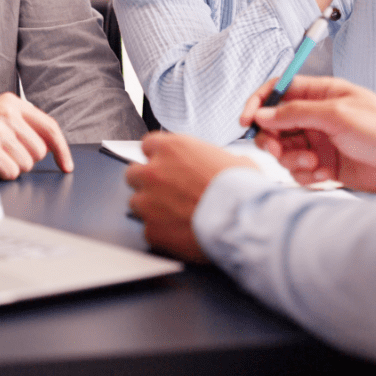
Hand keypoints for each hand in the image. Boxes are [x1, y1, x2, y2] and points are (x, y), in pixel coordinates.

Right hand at [0, 93, 73, 179]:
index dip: (62, 149)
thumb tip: (53, 147)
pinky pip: (12, 171)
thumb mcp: (1, 117)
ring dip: (15, 166)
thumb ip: (25, 125)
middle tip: (9, 152)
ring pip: (27, 163)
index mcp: (13, 102)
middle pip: (40, 150)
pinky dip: (4, 173)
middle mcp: (6, 112)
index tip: (67, 165)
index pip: (49, 126)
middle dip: (28, 158)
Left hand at [126, 133, 258, 261]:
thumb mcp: (231, 159)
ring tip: (173, 213)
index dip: (158, 155)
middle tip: (167, 190)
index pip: (148, 144)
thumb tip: (217, 165)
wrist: (241, 220)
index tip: (166, 164)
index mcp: (172, 148)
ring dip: (150, 206)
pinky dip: (160, 231)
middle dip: (147, 181)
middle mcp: (154, 172)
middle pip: (134, 173)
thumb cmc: (240, 188)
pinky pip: (148, 229)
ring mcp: (149, 202)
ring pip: (136, 202)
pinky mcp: (151, 230)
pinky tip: (178, 231)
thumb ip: (210, 159)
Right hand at [240, 76, 375, 192]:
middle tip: (279, 150)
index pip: (279, 89)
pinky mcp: (324, 165)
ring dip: (292, 159)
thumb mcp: (337, 115)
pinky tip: (326, 175)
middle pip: (275, 123)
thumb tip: (261, 114)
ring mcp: (320, 141)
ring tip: (314, 164)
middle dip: (272, 139)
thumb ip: (296, 112)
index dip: (259, 102)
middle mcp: (317, 116)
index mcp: (320, 93)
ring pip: (284, 149)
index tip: (246, 120)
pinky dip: (306, 175)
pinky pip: (299, 170)